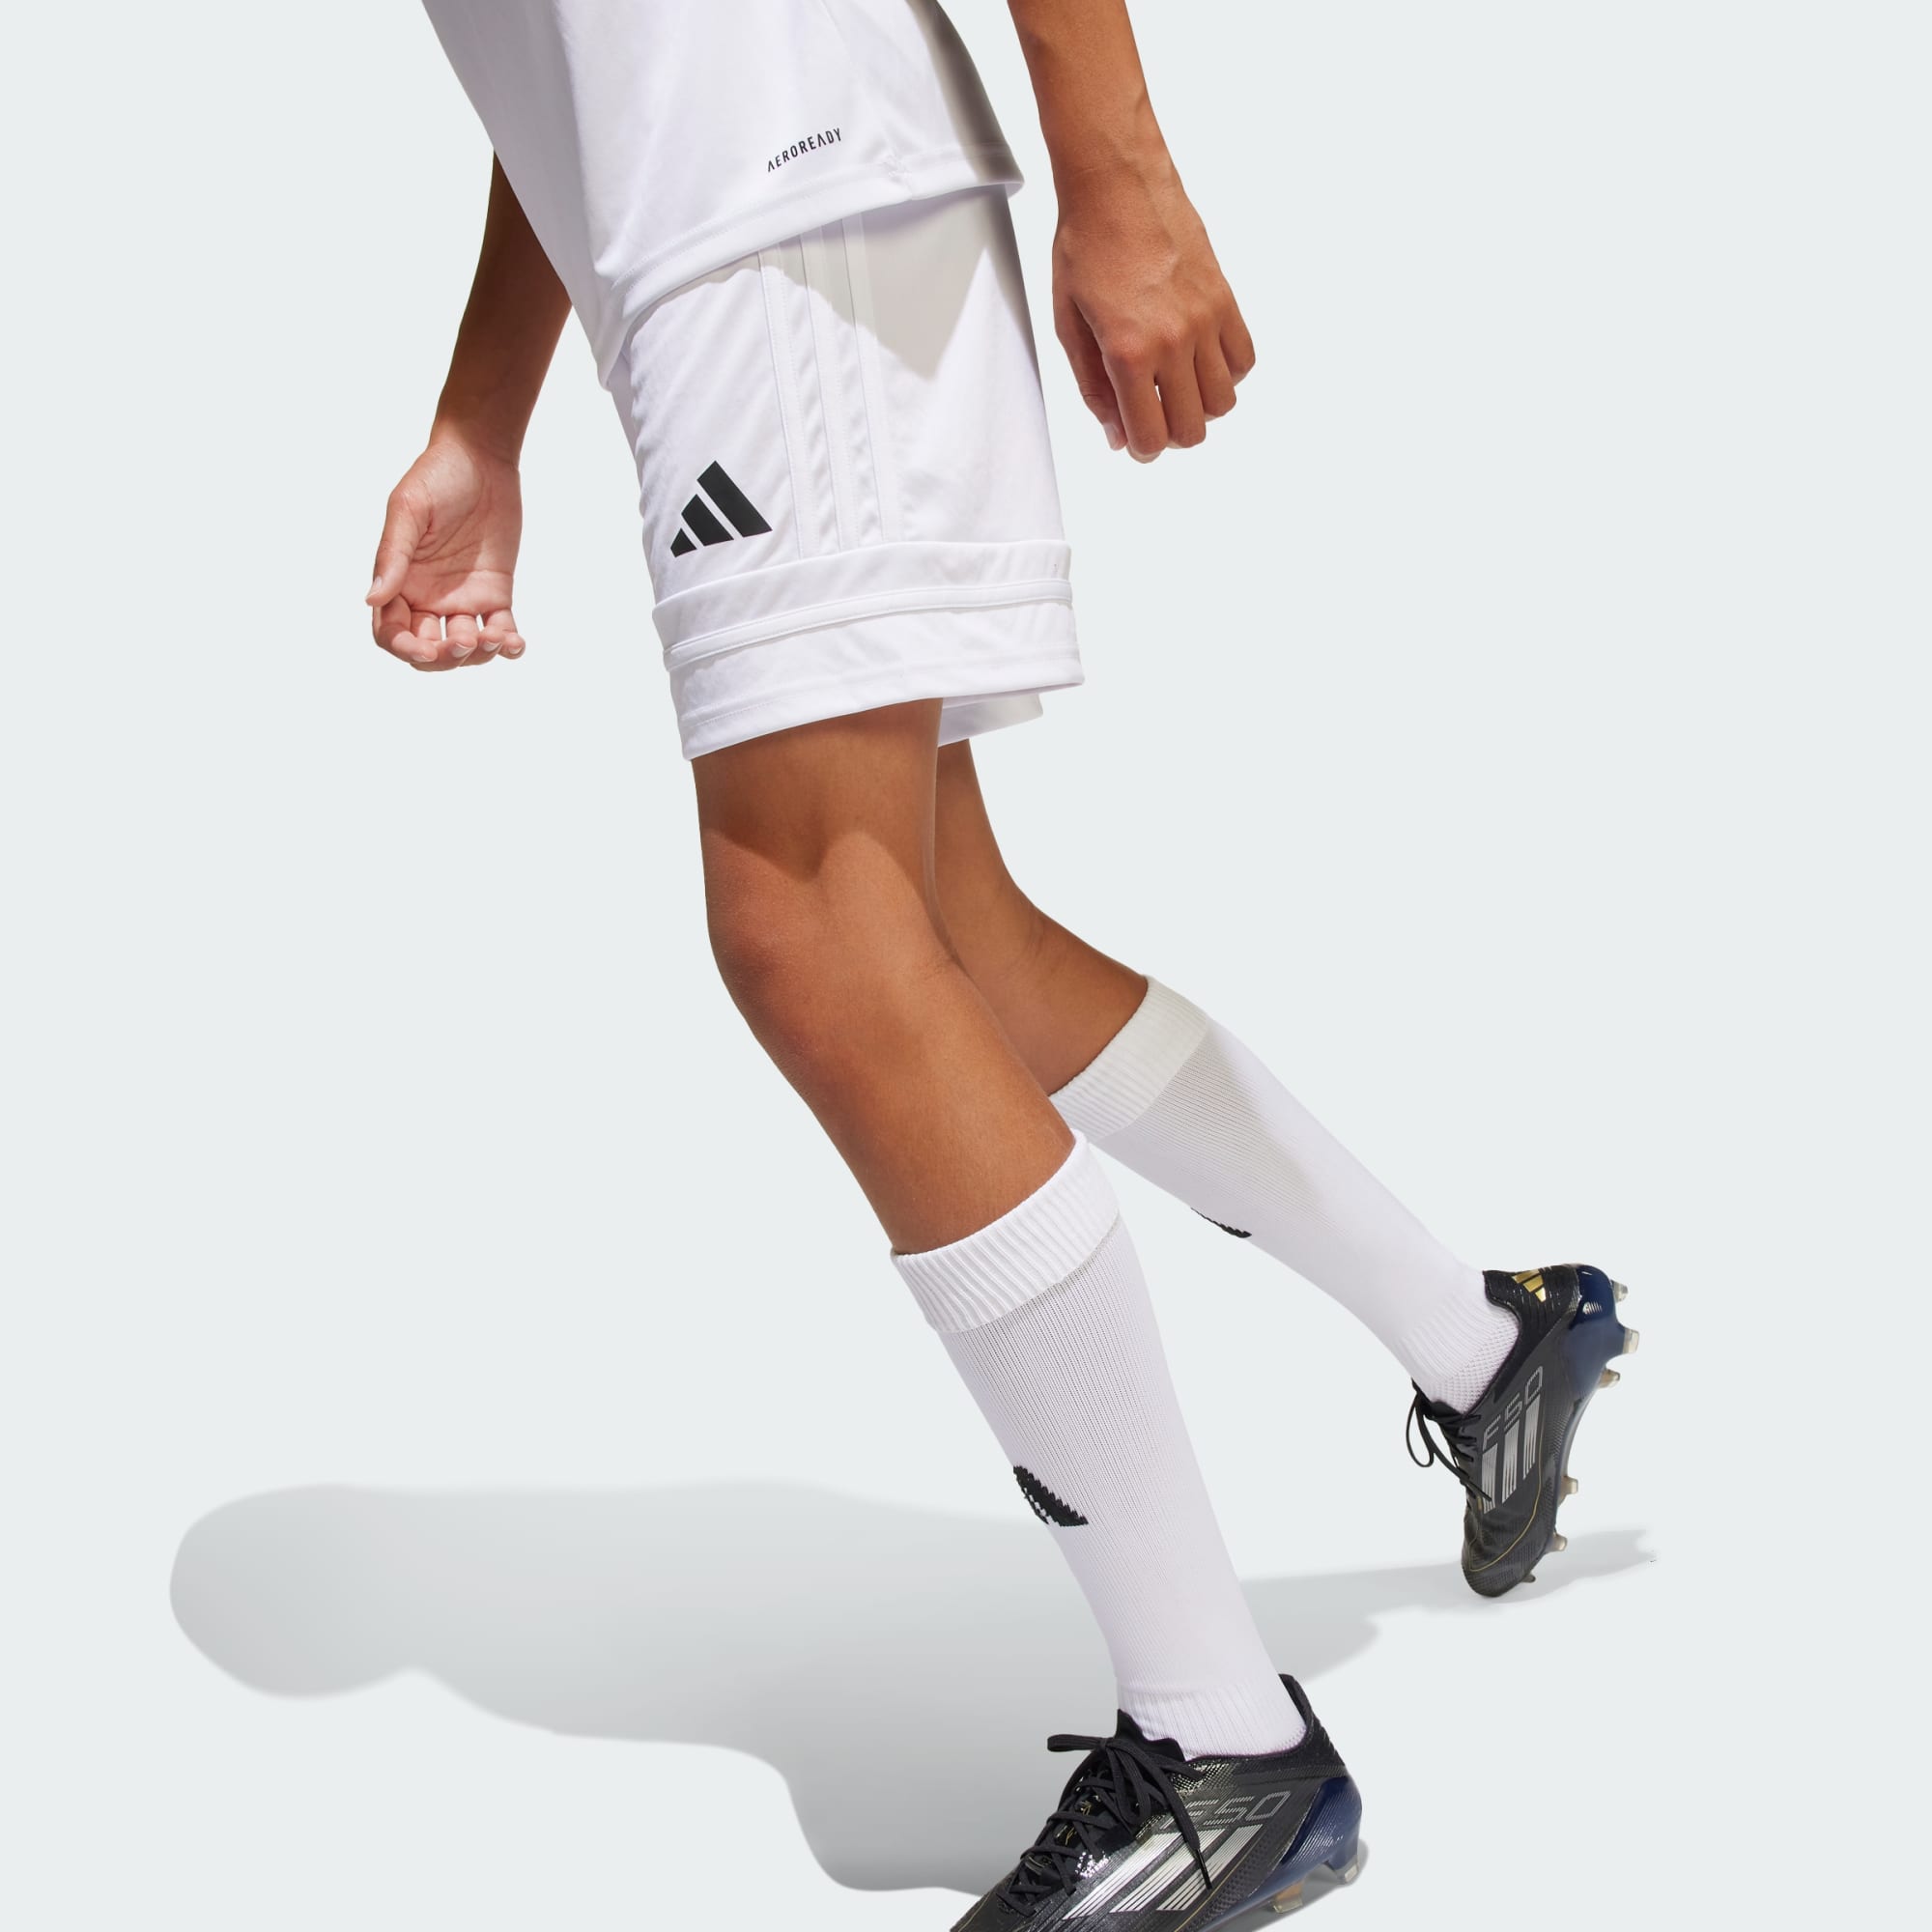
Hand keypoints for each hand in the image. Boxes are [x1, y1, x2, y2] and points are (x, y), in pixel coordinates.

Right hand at [366, 433, 527, 670]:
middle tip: (463, 641)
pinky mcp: (494, 592)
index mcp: (399, 582)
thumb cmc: (436, 477)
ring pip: (465, 648)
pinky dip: (508, 645)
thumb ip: (392, 556)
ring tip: (494, 636)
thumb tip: (371, 600)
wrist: (481, 459)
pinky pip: (501, 631)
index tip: (424, 646)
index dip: (404, 648)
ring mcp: (462, 597)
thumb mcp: (408, 511)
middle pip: (429, 650)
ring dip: (478, 654)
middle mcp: (427, 596)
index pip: (392, 633)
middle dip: (444, 657)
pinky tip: (514, 643)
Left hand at [1051, 151, 1254, 460]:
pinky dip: (1226, 373)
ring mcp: (1205, 319)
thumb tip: (1115, 432)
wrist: (1117, 184)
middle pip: (1193, 428)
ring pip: (1223, 402)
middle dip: (1170, 432)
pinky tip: (1200, 360)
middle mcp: (1174, 340)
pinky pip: (1243, 360)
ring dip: (1200, 405)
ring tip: (1175, 384)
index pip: (1150, 436)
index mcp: (1129, 351)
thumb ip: (1093, 387)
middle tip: (1152, 412)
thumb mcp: (1069, 325)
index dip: (1140, 448)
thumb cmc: (1086, 245)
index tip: (1134, 439)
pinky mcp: (1224, 298)